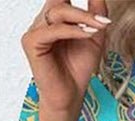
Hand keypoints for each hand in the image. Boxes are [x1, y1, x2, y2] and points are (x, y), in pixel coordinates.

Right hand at [21, 0, 110, 115]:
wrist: (70, 97)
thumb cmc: (78, 70)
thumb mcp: (94, 36)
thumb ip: (96, 13)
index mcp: (54, 18)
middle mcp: (42, 21)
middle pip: (59, 0)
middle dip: (83, 9)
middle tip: (102, 19)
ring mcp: (35, 31)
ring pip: (57, 12)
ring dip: (82, 18)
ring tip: (99, 27)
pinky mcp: (31, 42)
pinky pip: (53, 30)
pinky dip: (72, 31)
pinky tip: (87, 34)